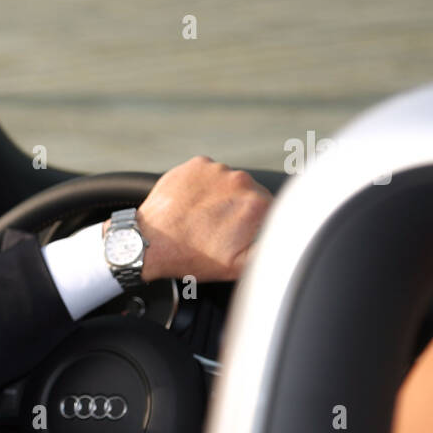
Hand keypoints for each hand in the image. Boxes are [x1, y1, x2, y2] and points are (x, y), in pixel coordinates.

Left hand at [130, 155, 272, 283]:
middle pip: (251, 194)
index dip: (257, 225)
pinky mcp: (197, 164)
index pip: (271, 210)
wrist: (148, 243)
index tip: (239, 235)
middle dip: (239, 210)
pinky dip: (203, 186)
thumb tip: (284, 244)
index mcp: (257, 205)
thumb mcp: (237, 267)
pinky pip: (208, 174)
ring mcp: (217, 170)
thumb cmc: (190, 257)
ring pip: (230, 183)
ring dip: (222, 197)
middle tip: (218, 229)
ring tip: (202, 218)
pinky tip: (193, 205)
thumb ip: (268, 252)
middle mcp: (241, 181)